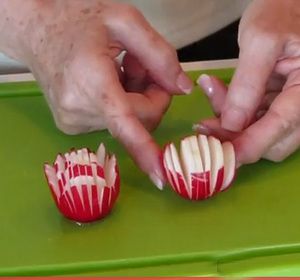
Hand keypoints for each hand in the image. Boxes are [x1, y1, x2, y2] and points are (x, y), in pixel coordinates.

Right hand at [0, 0, 192, 187]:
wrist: (38, 32)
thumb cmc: (78, 20)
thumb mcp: (125, 21)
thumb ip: (160, 55)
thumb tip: (183, 89)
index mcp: (92, 81)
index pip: (125, 124)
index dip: (145, 151)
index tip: (161, 177)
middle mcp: (79, 109)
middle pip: (139, 120)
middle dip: (152, 95)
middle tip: (141, 64)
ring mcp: (73, 121)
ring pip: (128, 122)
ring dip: (136, 98)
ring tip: (121, 68)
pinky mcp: (72, 125)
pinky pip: (114, 123)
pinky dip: (122, 104)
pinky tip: (111, 81)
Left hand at [196, 0, 299, 164]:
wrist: (288, 4)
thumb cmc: (280, 13)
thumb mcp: (260, 42)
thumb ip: (247, 85)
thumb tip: (231, 125)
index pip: (281, 127)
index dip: (248, 145)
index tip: (219, 153)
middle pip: (272, 142)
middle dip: (235, 137)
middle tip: (205, 122)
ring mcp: (292, 106)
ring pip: (259, 134)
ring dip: (230, 123)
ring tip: (212, 92)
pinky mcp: (278, 104)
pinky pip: (254, 120)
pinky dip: (233, 112)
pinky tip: (218, 92)